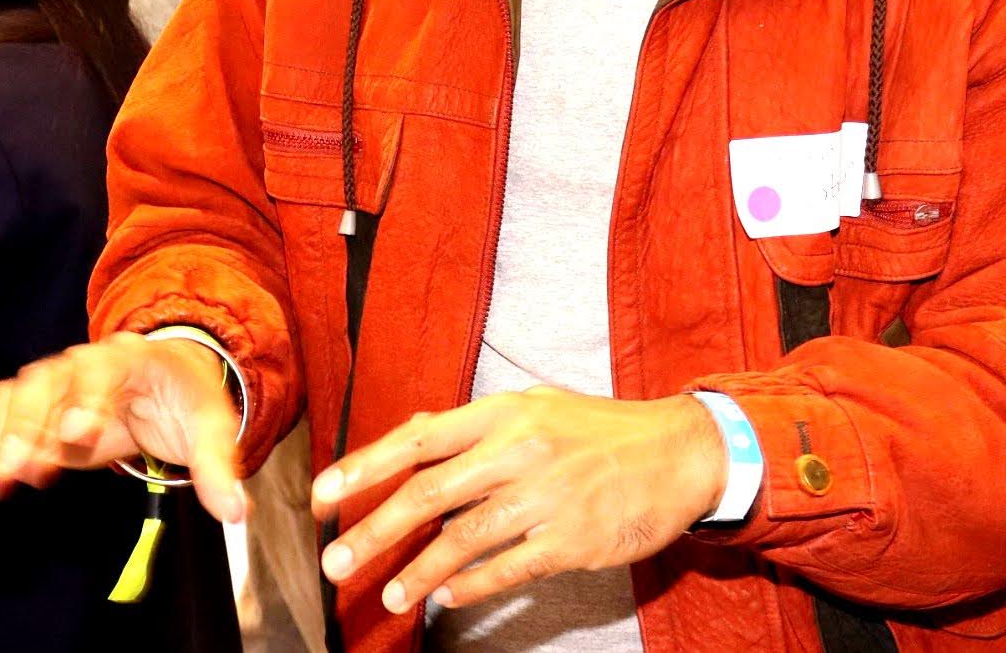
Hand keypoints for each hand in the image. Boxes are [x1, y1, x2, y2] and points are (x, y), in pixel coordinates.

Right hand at [0, 332, 248, 522]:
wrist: (169, 377)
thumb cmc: (189, 401)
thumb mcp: (213, 428)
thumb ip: (219, 468)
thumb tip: (236, 511)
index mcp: (132, 359)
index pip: (104, 373)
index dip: (89, 402)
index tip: (77, 437)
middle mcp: (85, 363)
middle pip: (47, 385)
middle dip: (29, 427)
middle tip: (14, 469)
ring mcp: (55, 383)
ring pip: (14, 400)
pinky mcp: (37, 409)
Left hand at [312, 386, 725, 613]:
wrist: (682, 453)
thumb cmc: (603, 431)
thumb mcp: (538, 407)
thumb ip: (478, 427)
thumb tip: (415, 440)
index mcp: (506, 411)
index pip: (419, 438)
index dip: (365, 467)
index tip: (323, 495)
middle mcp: (522, 449)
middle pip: (429, 492)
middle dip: (374, 530)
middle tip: (336, 560)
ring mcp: (548, 495)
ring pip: (462, 539)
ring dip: (418, 572)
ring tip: (391, 595)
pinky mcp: (572, 538)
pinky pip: (507, 569)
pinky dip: (472, 586)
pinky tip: (449, 596)